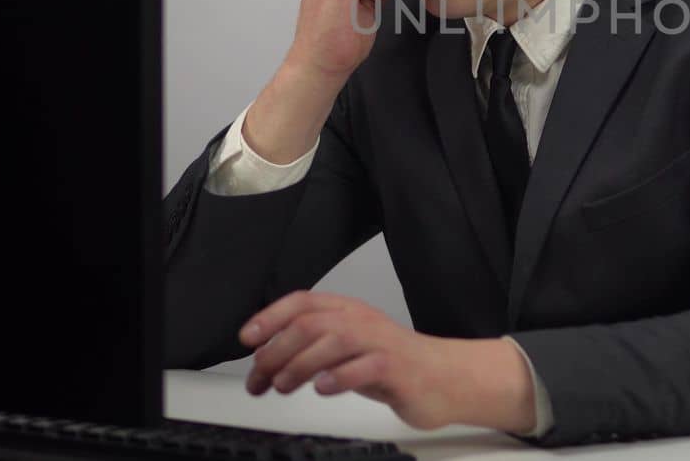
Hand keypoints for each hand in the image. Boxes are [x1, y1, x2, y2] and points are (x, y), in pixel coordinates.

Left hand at [239, 292, 468, 430]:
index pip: (303, 302)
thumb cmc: (391, 365)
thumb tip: (264, 357)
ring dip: (301, 363)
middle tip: (261, 375)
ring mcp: (380, 342)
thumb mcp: (345, 352)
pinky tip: (323, 387)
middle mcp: (362, 321)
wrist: (442, 379)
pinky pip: (367, 367)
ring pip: (335, 340)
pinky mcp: (396, 368)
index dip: (270, 317)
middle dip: (278, 350)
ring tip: (283, 384)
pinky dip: (340, 377)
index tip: (247, 338)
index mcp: (347, 311)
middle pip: (312, 323)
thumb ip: (310, 349)